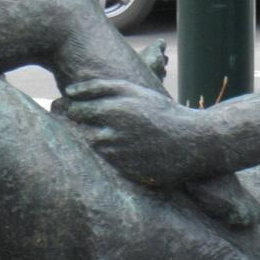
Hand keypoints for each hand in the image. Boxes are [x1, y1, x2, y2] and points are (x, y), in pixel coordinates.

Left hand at [55, 79, 214, 186]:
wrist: (192, 142)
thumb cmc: (160, 112)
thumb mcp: (134, 91)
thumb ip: (99, 88)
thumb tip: (68, 92)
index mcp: (113, 110)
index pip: (76, 110)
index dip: (72, 109)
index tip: (75, 108)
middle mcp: (112, 134)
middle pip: (80, 131)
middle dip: (80, 125)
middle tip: (95, 121)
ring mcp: (118, 155)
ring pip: (93, 147)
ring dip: (98, 140)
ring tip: (119, 135)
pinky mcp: (125, 172)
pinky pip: (108, 163)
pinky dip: (112, 155)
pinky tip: (128, 149)